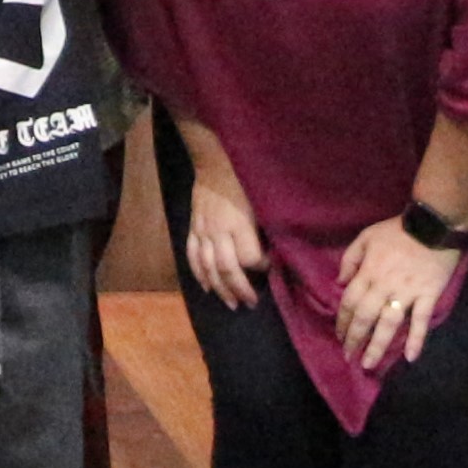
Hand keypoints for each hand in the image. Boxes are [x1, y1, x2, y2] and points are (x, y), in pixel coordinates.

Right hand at [184, 175, 269, 308]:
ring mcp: (202, 232)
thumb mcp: (261, 201)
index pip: (250, 258)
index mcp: (239, 224)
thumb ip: (265, 228)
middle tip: (251, 303)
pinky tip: (207, 287)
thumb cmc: (244, 180)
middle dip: (240, 289)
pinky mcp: (192, 229)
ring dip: (220, 289)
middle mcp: (218, 232)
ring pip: (208, 268)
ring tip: (231, 304)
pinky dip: (198, 274)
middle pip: (227, 270)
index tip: (271, 268)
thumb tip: (275, 251)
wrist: (215, 163)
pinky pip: (192, 256)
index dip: (262, 267)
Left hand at [334, 221, 467, 372]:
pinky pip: (420, 320)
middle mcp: (384, 286)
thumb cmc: (398, 230)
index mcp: (368, 272)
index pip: (350, 302)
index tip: (339, 336)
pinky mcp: (428, 296)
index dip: (343, 321)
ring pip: (388, 324)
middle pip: (365, 317)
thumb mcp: (367, 236)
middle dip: (354, 339)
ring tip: (369, 364)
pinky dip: (416, 339)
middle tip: (349, 357)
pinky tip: (410, 357)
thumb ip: (351, 258)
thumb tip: (340, 282)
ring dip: (377, 346)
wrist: (433, 225)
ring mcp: (407, 293)